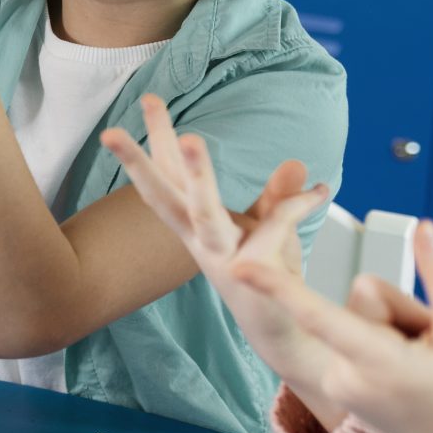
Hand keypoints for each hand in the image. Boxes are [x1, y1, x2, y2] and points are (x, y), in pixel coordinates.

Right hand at [101, 95, 340, 417]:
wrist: (287, 334)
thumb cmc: (272, 281)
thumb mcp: (272, 232)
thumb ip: (278, 198)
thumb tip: (294, 163)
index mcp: (196, 226)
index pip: (170, 177)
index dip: (157, 140)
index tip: (147, 98)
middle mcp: (199, 240)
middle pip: (163, 195)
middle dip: (139, 158)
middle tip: (114, 129)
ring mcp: (220, 258)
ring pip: (202, 212)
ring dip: (197, 175)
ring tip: (190, 139)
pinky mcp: (248, 274)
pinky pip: (272, 230)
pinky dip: (294, 208)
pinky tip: (317, 190)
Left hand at [236, 219, 432, 432]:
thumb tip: (422, 228)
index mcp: (377, 363)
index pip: (317, 315)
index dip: (277, 289)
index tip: (239, 266)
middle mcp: (344, 375)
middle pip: (360, 302)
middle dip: (397, 310)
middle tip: (430, 348)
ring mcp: (335, 383)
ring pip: (356, 318)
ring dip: (391, 329)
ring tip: (419, 364)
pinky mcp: (333, 383)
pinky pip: (350, 335)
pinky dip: (380, 344)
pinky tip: (404, 371)